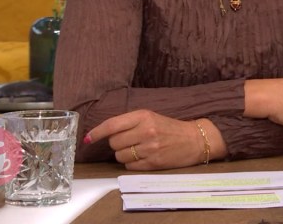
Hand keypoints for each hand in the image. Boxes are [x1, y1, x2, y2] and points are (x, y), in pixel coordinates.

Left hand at [84, 110, 216, 169]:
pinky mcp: (153, 163)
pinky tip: (143, 157)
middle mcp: (146, 131)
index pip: (112, 125)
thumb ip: (129, 123)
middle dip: (117, 144)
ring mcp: (150, 148)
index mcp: (144, 116)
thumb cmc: (170, 128)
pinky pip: (129, 166)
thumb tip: (102, 133)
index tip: (87, 138)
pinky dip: (132, 163)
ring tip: (138, 149)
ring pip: (120, 155)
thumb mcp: (151, 117)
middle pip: (114, 142)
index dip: (96, 132)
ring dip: (124, 154)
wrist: (195, 139)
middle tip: (130, 141)